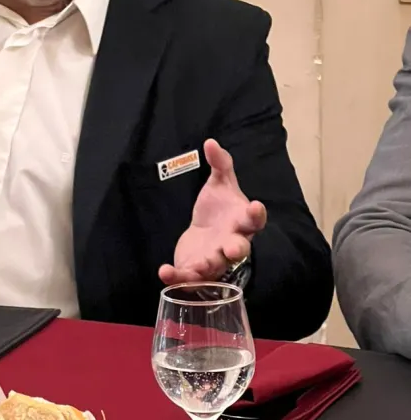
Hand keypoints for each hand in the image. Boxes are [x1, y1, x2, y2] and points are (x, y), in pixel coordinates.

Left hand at [158, 139, 266, 284]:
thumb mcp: (220, 184)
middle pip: (239, 250)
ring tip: (197, 266)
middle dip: (236, 250)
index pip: (254, 219)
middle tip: (233, 250)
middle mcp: (231, 242)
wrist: (205, 233)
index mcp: (241, 221)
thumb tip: (210, 142)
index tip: (256, 206)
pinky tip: (164, 271)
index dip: (257, 214)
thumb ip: (220, 164)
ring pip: (214, 267)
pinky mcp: (195, 270)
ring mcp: (214, 259)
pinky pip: (188, 278)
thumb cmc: (219, 208)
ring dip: (206, 267)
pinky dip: (177, 277)